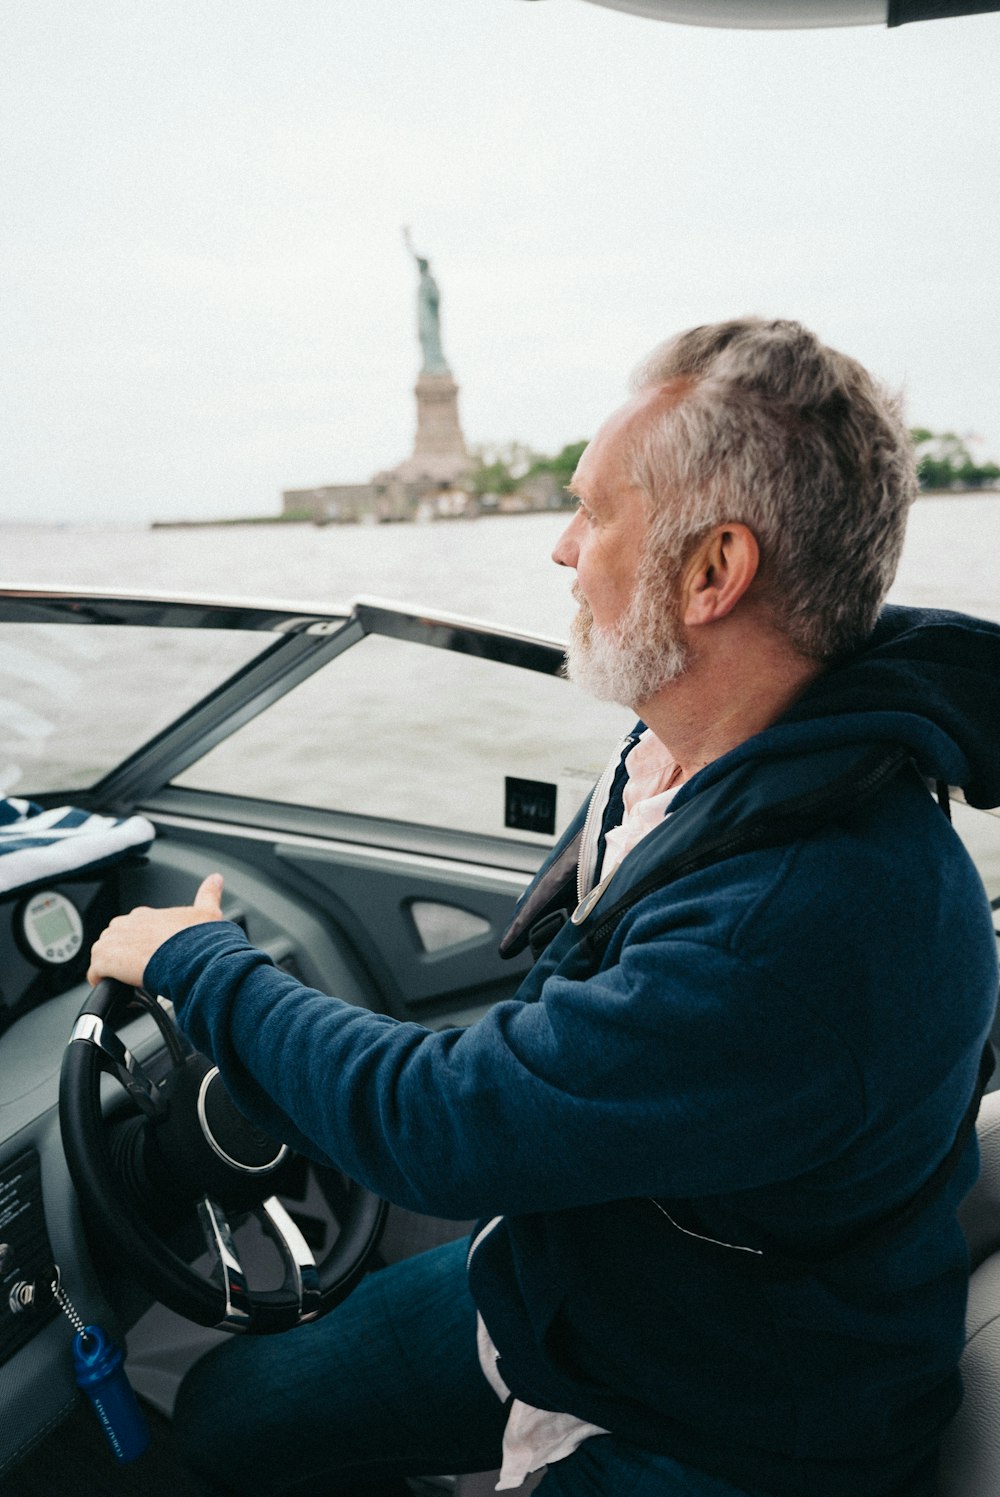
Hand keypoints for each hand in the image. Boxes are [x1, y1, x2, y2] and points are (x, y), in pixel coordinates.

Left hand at [87, 873, 224, 987]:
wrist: (193, 958)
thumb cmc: (200, 940)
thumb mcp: (208, 912)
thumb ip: (208, 894)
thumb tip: (215, 879)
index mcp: (147, 915)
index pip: (131, 928)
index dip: (138, 944)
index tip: (148, 956)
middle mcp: (127, 924)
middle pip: (114, 941)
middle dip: (123, 956)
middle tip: (141, 972)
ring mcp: (114, 940)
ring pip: (103, 956)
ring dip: (112, 969)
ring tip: (128, 982)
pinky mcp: (106, 959)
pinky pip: (95, 973)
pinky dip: (103, 982)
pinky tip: (116, 991)